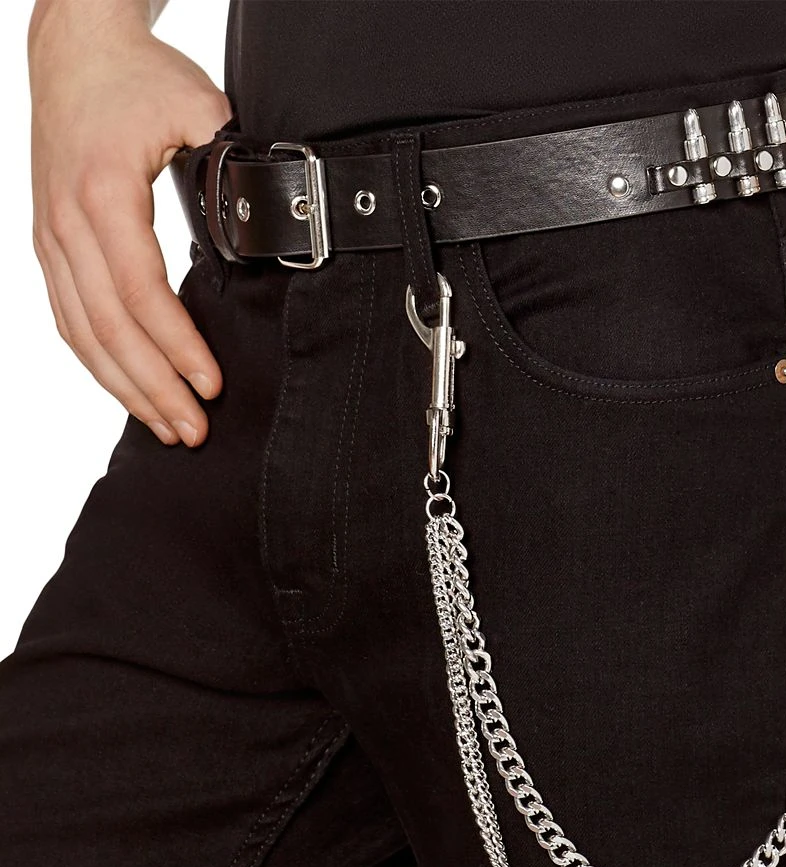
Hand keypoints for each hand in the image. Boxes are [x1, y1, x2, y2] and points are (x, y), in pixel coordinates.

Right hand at [28, 3, 232, 446]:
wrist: (76, 50)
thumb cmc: (139, 78)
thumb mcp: (198, 108)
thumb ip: (231, 167)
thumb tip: (269, 228)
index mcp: (102, 194)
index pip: (140, 292)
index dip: (176, 346)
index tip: (210, 383)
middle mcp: (65, 223)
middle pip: (108, 328)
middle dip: (155, 388)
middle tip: (194, 430)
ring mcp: (51, 239)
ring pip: (82, 334)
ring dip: (126, 387)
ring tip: (167, 426)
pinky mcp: (49, 248)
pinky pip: (69, 320)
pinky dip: (99, 364)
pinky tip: (130, 391)